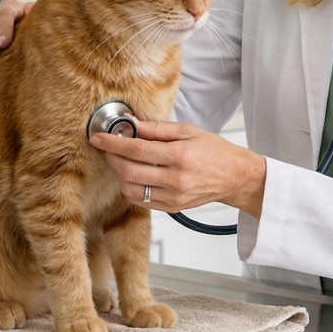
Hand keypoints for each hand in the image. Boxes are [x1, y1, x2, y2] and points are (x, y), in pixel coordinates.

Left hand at [90, 120, 266, 218]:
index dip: (113, 143)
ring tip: (121, 161)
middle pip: (130, 171)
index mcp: (180, 156)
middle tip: (108, 148)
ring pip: (131, 190)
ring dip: (119, 175)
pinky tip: (133, 176)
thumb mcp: (187, 131)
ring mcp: (173, 197)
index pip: (137, 150)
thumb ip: (157, 128)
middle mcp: (176, 179)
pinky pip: (141, 201)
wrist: (234, 176)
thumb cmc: (214, 151)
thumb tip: (131, 123)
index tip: (98, 138)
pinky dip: (130, 188)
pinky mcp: (172, 208)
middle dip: (112, 158)